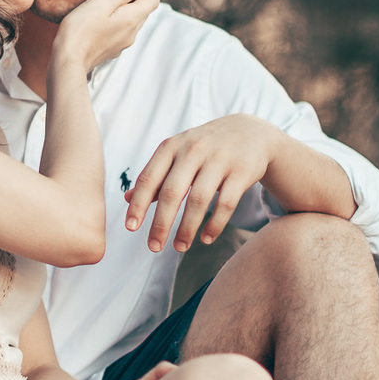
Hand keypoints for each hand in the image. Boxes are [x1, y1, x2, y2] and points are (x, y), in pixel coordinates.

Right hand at [54, 0, 159, 75]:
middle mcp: (131, 33)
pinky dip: (121, 18)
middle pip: (144, 11)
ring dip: (131, 7)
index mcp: (132, 19)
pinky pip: (123, 30)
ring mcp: (122, 43)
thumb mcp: (100, 3)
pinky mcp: (112, 49)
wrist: (68, 60)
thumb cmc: (80, 30)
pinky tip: (107, 15)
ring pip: (134, 21)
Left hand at [125, 115, 280, 253]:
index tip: (131, 228)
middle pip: (172, 193)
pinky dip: (214, 224)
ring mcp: (219, 160)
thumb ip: (155, 175)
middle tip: (153, 247)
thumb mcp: (177, 153)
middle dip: (161, 223)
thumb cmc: (204, 147)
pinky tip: (206, 238)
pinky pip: (226, 204)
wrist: (251, 132)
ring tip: (180, 247)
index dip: (139, 205)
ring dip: (187, 229)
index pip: (149, 179)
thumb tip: (128, 199)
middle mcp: (193, 150)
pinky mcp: (241, 171)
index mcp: (172, 147)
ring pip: (199, 200)